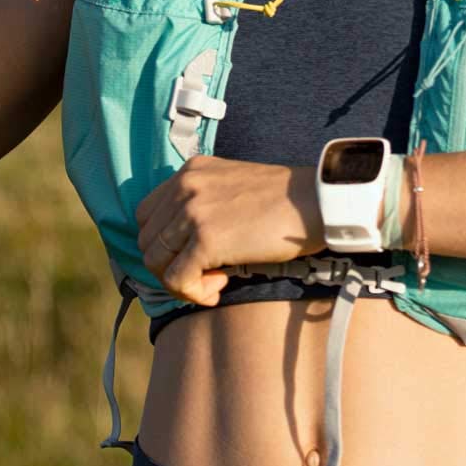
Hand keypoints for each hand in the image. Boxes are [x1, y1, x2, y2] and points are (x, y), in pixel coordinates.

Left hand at [134, 156, 324, 305]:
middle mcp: (185, 187)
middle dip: (169, 266)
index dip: (163, 243)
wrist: (318, 201)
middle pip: (147, 241)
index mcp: (190, 172)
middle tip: (204, 274)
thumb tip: (183, 247)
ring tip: (215, 282)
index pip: (147, 215)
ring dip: (181, 281)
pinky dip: (194, 293)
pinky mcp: (207, 239)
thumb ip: (202, 204)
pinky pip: (178, 279)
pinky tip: (220, 289)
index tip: (190, 255)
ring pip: (156, 262)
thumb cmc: (284, 201)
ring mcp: (193, 212)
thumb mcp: (232, 187)